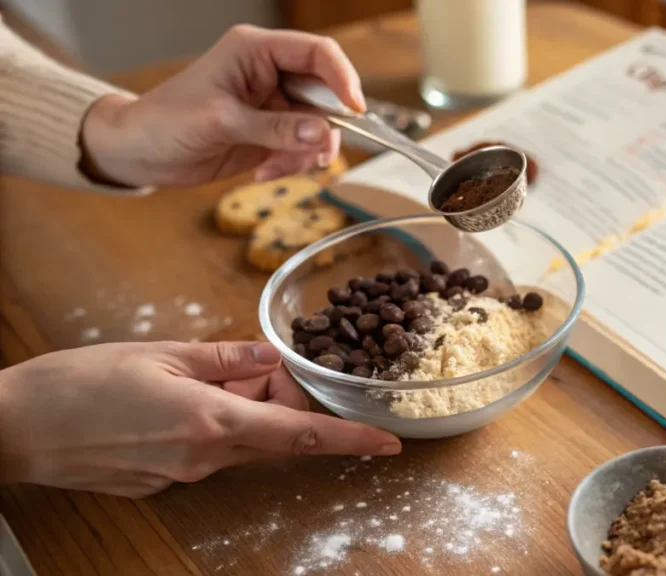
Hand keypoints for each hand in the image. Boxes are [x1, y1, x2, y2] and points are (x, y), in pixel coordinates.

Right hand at [0, 341, 399, 497]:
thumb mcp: (161, 353)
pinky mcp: (162, 484)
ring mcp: (182, 476)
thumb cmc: (80, 383)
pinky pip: (207, 453)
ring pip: (240, 444)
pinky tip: (173, 403)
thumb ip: (226, 358)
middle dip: (281, 405)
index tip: (387, 443)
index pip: (300, 434)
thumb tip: (272, 357)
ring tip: (199, 379)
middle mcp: (205, 458)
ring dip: (242, 413)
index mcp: (213, 422)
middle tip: (255, 371)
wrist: (16, 428)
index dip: (350, 439)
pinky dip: (212, 427)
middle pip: (273, 436)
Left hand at [80, 25, 365, 187]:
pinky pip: (303, 149)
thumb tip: (321, 133)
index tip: (354, 110)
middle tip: (312, 153)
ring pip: (319, 127)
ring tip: (273, 168)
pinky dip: (293, 164)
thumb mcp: (221, 122)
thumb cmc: (164, 121)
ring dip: (305, 153)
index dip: (342, 79)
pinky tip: (263, 172)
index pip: (317, 54)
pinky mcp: (272, 134)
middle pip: (326, 94)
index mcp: (256, 52)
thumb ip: (275, 127)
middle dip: (323, 128)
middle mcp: (270, 74)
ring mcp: (274, 106)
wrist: (139, 152)